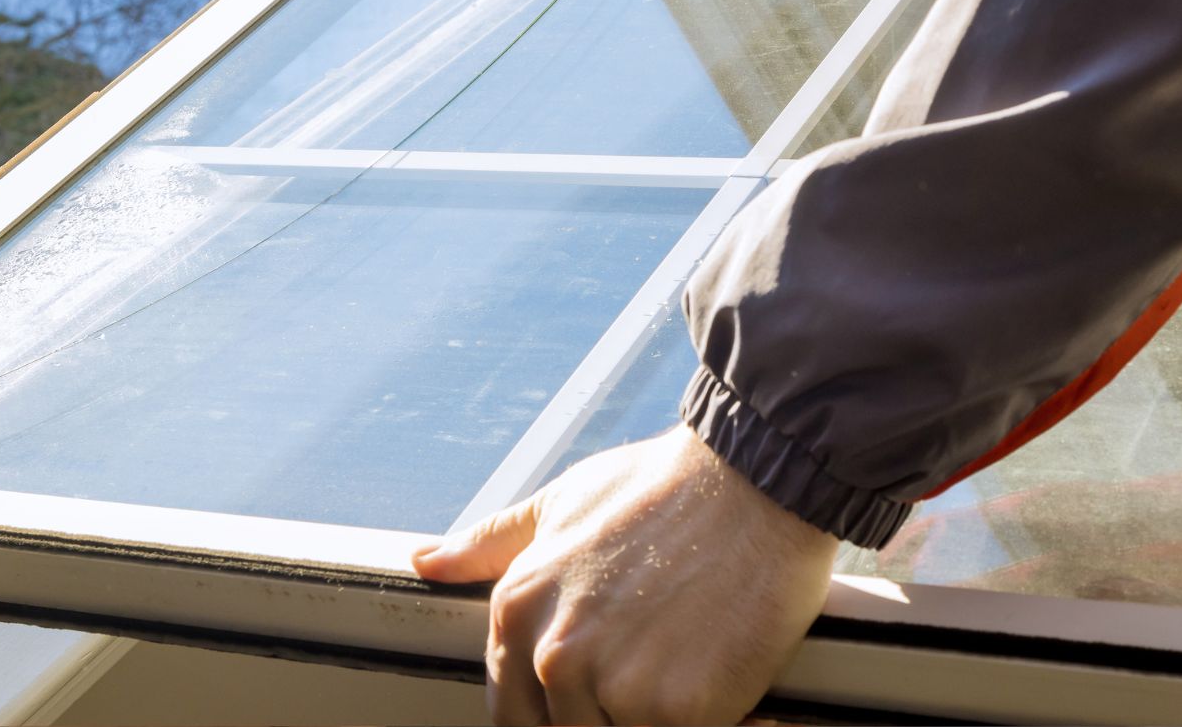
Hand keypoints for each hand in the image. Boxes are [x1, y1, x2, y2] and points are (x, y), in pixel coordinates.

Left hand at [413, 426, 839, 724]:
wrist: (755, 479)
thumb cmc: (664, 486)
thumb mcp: (563, 502)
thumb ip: (494, 542)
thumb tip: (426, 560)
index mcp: (516, 612)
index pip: (513, 710)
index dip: (559, 712)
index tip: (600, 694)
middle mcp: (552, 656)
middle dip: (608, 717)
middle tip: (652, 673)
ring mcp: (612, 687)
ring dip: (652, 720)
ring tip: (687, 666)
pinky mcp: (675, 712)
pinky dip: (703, 724)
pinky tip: (717, 679)